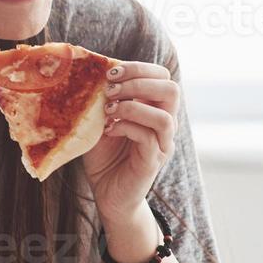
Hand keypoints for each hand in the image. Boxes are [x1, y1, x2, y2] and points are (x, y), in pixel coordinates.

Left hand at [80, 61, 179, 225]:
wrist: (108, 194)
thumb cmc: (105, 156)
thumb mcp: (101, 121)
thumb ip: (103, 99)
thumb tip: (91, 72)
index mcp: (155, 108)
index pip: (163, 76)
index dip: (138, 68)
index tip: (110, 73)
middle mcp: (165, 124)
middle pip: (171, 90)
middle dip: (138, 83)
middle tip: (110, 90)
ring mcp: (162, 144)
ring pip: (164, 116)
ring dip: (132, 107)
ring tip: (109, 110)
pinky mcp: (153, 161)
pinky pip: (148, 138)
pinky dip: (126, 127)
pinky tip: (108, 130)